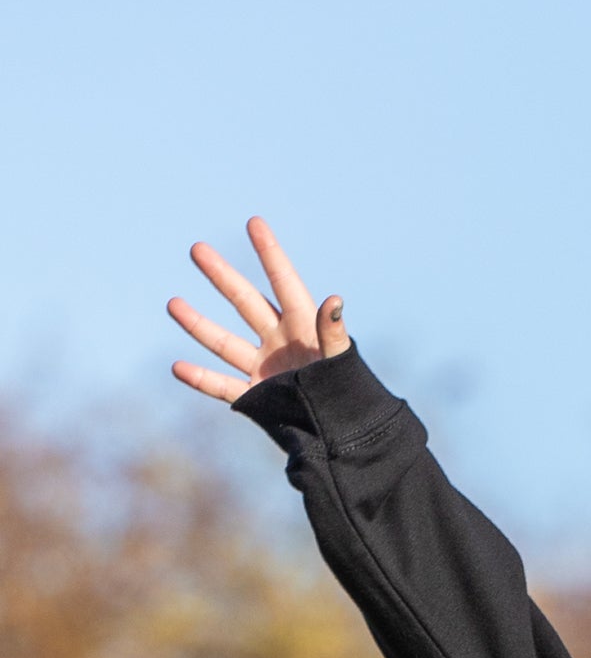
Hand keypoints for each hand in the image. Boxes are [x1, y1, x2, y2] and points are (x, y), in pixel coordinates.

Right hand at [168, 217, 348, 401]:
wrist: (347, 434)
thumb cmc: (350, 393)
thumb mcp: (340, 360)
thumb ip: (333, 333)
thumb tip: (333, 300)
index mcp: (302, 326)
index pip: (283, 282)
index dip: (270, 253)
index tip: (254, 223)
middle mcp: (279, 342)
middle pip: (244, 302)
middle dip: (221, 276)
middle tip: (197, 249)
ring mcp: (264, 368)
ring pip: (224, 342)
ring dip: (198, 324)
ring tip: (173, 304)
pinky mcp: (256, 397)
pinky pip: (223, 386)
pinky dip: (201, 379)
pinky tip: (177, 367)